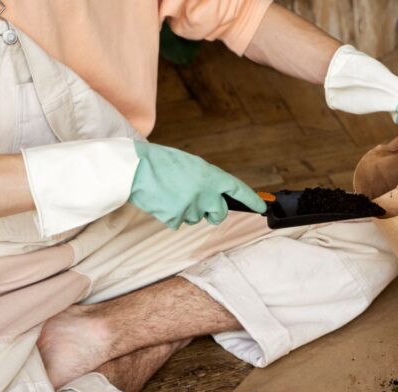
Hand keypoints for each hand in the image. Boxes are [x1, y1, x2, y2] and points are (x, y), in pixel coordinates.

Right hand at [131, 141, 265, 228]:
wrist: (135, 169)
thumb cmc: (162, 163)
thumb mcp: (191, 165)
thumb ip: (207, 180)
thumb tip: (215, 194)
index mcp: (211, 176)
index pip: (238, 190)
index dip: (252, 200)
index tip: (262, 207)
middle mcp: (206, 194)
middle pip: (219, 214)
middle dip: (212, 212)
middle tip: (198, 201)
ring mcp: (191, 208)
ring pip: (196, 218)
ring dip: (188, 210)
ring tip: (172, 193)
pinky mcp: (176, 219)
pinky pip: (178, 222)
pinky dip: (171, 214)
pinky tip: (163, 201)